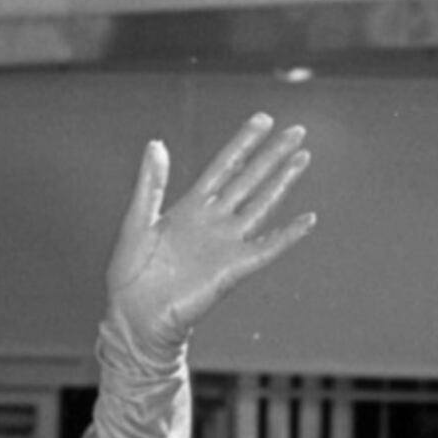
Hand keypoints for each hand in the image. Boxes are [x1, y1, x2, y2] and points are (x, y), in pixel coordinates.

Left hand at [102, 115, 314, 358]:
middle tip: (297, 130)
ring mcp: (226, 244)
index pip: (224, 167)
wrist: (135, 318)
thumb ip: (151, 184)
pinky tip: (307, 220)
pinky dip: (287, 235)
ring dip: (283, 181)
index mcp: (191, 207)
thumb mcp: (137, 222)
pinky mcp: (233, 269)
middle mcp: (214, 221)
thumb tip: (156, 143)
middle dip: (273, 155)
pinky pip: (266, 248)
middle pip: (250, 180)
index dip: (243, 143)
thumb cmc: (131, 275)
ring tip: (303, 158)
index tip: (263, 120)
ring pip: (261, 205)